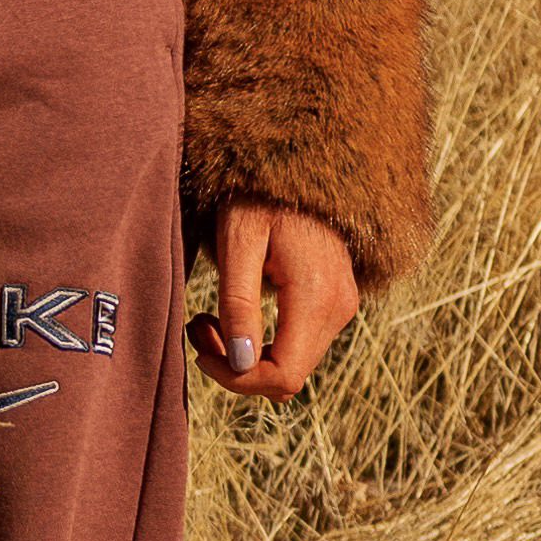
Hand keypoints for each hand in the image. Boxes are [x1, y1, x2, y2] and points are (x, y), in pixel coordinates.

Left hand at [195, 203, 359, 399]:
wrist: (299, 161)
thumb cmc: (258, 195)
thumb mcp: (237, 243)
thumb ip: (239, 304)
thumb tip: (241, 364)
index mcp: (316, 296)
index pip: (284, 376)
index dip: (238, 379)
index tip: (201, 350)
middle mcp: (340, 308)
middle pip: (289, 377)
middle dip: (236, 366)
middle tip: (198, 325)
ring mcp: (343, 306)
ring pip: (293, 365)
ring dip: (246, 356)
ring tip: (209, 317)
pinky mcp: (336, 302)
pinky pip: (300, 345)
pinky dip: (263, 343)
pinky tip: (234, 313)